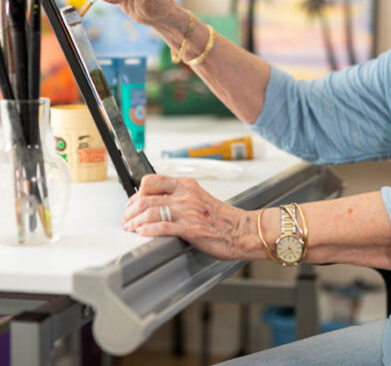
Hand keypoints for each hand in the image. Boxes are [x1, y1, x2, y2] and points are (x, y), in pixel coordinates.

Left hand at [121, 174, 247, 260]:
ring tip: (130, 229)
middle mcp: (185, 196)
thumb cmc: (224, 218)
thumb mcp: (200, 198)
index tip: (131, 203)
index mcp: (187, 185)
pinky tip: (141, 233)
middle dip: (130, 210)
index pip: (152, 180)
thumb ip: (181, 197)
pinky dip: (147, 230)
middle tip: (126, 219)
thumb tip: (160, 204)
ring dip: (134, 222)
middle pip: (146, 197)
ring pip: (150, 211)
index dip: (136, 193)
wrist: (242, 230)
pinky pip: (161, 227)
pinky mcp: (190, 229)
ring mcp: (187, 211)